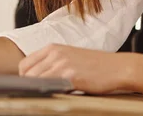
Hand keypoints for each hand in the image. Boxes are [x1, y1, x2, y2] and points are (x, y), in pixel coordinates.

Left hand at [19, 44, 142, 96]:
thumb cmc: (95, 65)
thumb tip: (35, 77)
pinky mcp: (71, 76)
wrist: (117, 67)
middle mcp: (55, 53)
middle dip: (30, 86)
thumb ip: (52, 63)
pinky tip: (59, 94)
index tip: (30, 87)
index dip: (24, 78)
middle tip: (39, 93)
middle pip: (27, 74)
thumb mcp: (70, 57)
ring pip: (35, 81)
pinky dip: (50, 92)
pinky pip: (50, 86)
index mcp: (53, 48)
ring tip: (50, 94)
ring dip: (39, 90)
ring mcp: (62, 64)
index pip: (25, 64)